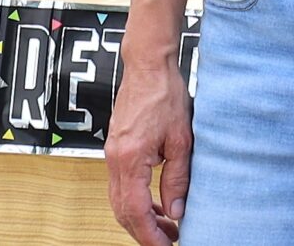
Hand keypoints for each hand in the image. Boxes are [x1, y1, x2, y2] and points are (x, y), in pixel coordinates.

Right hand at [104, 51, 192, 244]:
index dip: (150, 235)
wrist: (148, 66)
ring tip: (166, 225)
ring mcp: (112, 154)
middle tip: (169, 240)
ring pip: (119, 200)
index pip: (136, 211)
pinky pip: (120, 184)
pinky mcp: (115, 148)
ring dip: (140, 217)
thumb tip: (176, 210)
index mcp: (130, 158)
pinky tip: (155, 201)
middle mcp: (115, 159)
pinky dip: (135, 199)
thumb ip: (178, 177)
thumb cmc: (165, 94)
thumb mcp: (181, 139)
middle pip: (122, 211)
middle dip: (144, 232)